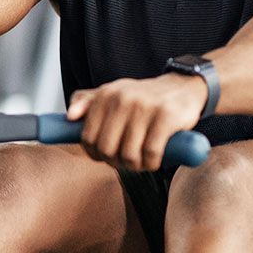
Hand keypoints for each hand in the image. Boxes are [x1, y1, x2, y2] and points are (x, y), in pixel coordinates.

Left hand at [66, 73, 206, 170]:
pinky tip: (155, 160)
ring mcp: (144, 107)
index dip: (95, 153)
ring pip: (129, 155)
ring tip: (141, 161)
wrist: (183, 87)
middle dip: (115, 162)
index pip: (88, 137)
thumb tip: (69, 117)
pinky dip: (152, 163)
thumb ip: (87, 102)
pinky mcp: (165, 117)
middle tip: (126, 161)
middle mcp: (122, 99)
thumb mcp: (113, 93)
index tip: (106, 156)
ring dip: (136, 166)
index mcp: (105, 94)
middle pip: (107, 149)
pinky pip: (151, 153)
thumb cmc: (143, 97)